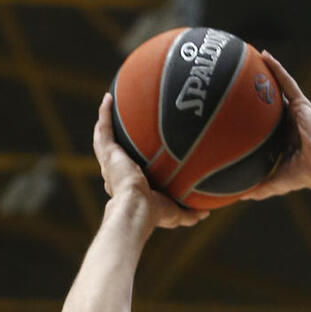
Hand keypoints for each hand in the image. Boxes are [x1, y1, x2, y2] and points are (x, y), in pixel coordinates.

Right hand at [94, 94, 207, 229]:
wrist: (137, 208)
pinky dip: (104, 112)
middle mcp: (116, 174)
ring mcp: (110, 162)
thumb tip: (206, 212)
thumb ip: (190, 213)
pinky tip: (108, 97)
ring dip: (105, 122)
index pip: (127, 174)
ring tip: (109, 105)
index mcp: (128, 187)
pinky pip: (105, 128)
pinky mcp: (108, 154)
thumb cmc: (154, 214)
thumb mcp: (176, 214)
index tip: (138, 158)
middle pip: (114, 154)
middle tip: (122, 128)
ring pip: (104, 139)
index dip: (129, 165)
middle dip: (115, 142)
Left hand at [241, 53, 310, 199]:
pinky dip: (277, 69)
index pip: (266, 123)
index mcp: (285, 139)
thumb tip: (239, 197)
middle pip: (270, 102)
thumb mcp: (276, 183)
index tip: (237, 108)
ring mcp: (297, 112)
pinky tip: (264, 55)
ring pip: (278, 87)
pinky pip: (287, 82)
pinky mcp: (302, 104)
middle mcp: (290, 122)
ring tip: (250, 57)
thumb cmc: (306, 177)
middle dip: (258, 90)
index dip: (253, 114)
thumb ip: (259, 188)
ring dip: (266, 72)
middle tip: (239, 78)